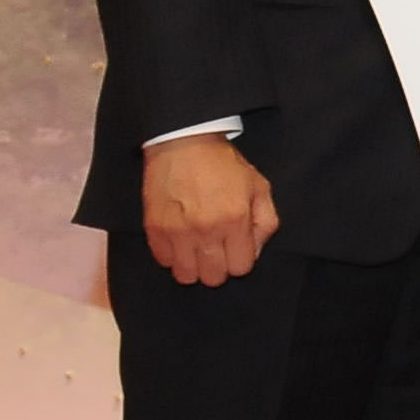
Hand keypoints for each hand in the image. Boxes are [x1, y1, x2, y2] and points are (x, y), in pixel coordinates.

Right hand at [144, 132, 277, 285]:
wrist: (183, 142)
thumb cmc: (224, 164)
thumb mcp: (259, 186)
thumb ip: (265, 222)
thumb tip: (254, 251)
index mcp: (235, 220)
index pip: (241, 268)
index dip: (240, 259)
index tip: (235, 247)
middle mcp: (206, 230)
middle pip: (213, 278)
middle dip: (218, 267)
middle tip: (216, 248)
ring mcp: (177, 232)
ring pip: (186, 276)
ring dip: (193, 266)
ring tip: (196, 247)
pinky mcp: (154, 228)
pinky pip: (163, 261)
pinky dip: (172, 255)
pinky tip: (179, 239)